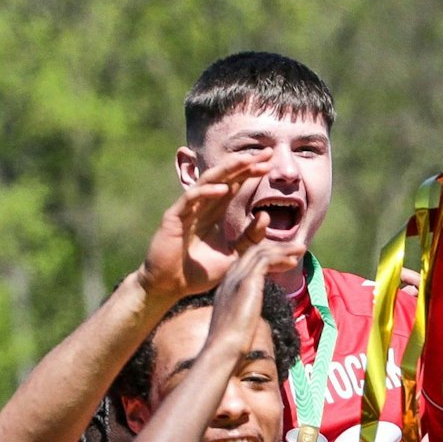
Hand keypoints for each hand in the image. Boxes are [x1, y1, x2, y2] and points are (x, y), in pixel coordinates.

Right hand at [139, 154, 274, 301]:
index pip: (236, 185)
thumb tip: (266, 215)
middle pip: (226, 178)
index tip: (271, 163)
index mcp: (216, 211)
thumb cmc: (200, 272)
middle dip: (246, 164)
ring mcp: (187, 209)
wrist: (171, 287)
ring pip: (208, 182)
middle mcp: (202, 205)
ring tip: (247, 161)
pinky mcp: (174, 218)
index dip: (252, 172)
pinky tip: (223, 189)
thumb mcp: (234, 255)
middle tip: (267, 153)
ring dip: (228, 170)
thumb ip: (250, 238)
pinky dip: (206, 192)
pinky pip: (190, 200)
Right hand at [205, 239, 305, 346]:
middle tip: (296, 248)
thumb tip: (258, 315)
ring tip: (300, 250)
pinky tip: (293, 262)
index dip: (268, 256)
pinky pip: (265, 260)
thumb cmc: (232, 344)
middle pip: (254, 251)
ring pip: (261, 252)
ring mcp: (236, 278)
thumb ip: (248, 311)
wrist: (222, 349)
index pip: (247, 261)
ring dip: (283, 249)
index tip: (285, 259)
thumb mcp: (240, 322)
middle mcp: (229, 278)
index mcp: (226, 286)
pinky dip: (281, 257)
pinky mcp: (247, 282)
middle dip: (277, 248)